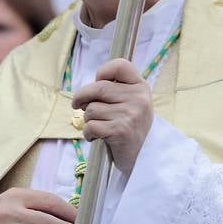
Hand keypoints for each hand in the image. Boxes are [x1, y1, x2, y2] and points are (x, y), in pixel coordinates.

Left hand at [71, 58, 152, 174]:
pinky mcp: (120, 131)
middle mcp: (138, 98)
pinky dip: (88, 133)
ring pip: (91, 109)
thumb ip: (115, 91)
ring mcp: (130, 114)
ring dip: (88, 119)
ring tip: (98, 126)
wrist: (143, 157)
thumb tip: (85, 91)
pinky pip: (91, 126)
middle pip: (97, 88)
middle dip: (82, 97)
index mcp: (140, 87)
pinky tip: (96, 137)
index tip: (97, 82)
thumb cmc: (131, 128)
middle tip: (79, 105)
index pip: (120, 65)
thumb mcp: (132, 103)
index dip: (103, 71)